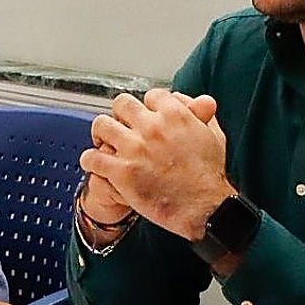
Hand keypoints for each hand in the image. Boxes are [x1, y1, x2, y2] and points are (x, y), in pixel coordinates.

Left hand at [80, 89, 230, 240]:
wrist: (206, 209)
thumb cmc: (210, 176)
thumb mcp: (214, 136)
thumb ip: (200, 113)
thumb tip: (192, 99)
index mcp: (175, 116)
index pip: (151, 96)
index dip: (148, 106)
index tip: (146, 117)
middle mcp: (152, 127)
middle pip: (122, 104)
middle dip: (120, 115)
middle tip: (121, 128)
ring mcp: (134, 149)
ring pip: (101, 126)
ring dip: (101, 134)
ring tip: (104, 144)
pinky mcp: (121, 171)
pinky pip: (92, 157)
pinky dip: (90, 160)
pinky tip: (95, 165)